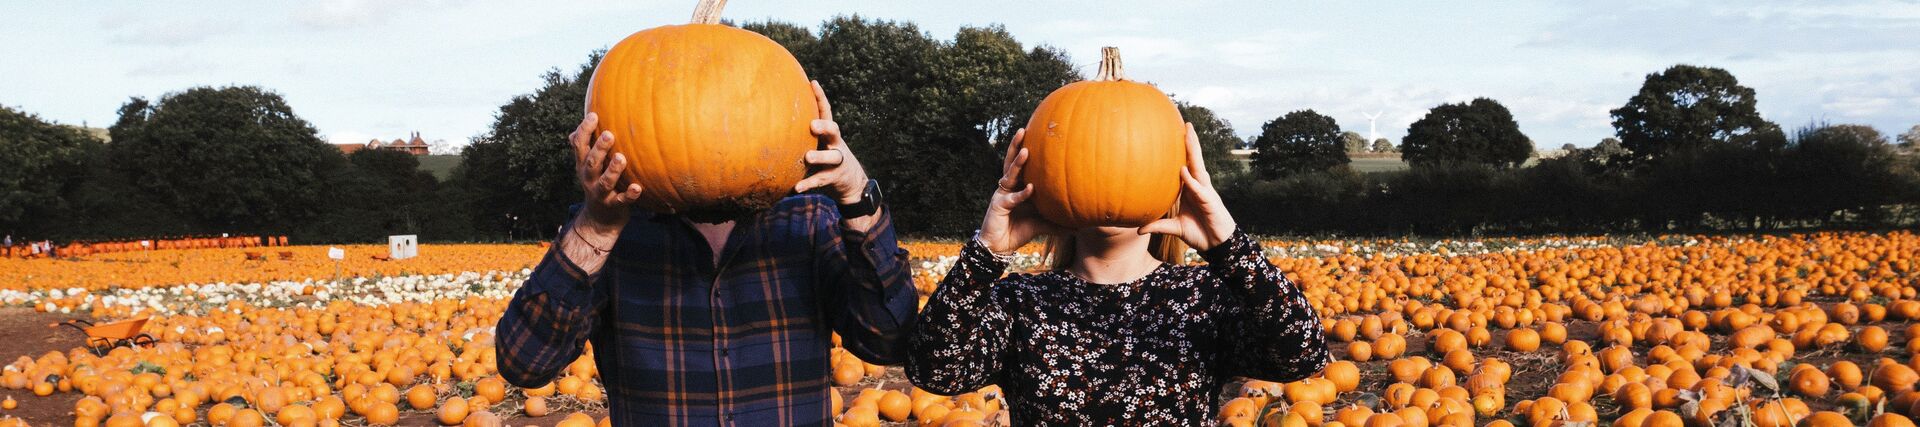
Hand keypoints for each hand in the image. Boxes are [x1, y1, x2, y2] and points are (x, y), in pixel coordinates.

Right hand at [572, 112, 644, 238]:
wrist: (599, 219)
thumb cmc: (597, 182)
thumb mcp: (589, 164)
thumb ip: (589, 143)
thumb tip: (590, 113)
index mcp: (583, 164)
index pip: (579, 145)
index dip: (585, 130)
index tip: (594, 115)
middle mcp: (589, 178)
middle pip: (591, 162)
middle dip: (599, 148)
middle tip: (609, 134)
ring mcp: (600, 192)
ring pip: (605, 181)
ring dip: (613, 170)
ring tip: (622, 158)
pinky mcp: (614, 205)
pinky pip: (622, 200)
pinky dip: (630, 195)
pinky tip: (638, 187)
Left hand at [794, 81, 869, 204]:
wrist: (851, 183)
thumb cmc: (827, 158)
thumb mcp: (820, 143)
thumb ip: (805, 133)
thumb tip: (773, 117)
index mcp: (830, 134)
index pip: (826, 112)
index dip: (820, 97)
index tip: (812, 83)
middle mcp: (836, 145)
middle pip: (834, 131)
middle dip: (824, 127)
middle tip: (812, 125)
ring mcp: (837, 162)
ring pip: (831, 157)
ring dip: (819, 157)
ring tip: (807, 157)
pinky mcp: (834, 178)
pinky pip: (820, 180)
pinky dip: (808, 184)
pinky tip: (796, 187)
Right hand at [978, 128, 1066, 254]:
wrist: (1000, 247)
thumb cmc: (1019, 232)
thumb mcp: (1042, 224)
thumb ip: (1057, 222)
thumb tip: (1079, 226)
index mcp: (1018, 187)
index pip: (1023, 165)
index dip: (1026, 150)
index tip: (1038, 135)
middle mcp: (1009, 187)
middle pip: (1011, 162)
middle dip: (1016, 146)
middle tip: (1024, 130)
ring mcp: (1002, 194)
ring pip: (1009, 174)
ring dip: (1017, 163)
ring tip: (1025, 151)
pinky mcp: (998, 205)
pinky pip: (1012, 198)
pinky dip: (1021, 194)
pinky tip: (1030, 188)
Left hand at [1140, 123, 1235, 250]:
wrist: (1217, 245)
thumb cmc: (1199, 232)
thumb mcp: (1175, 228)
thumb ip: (1159, 225)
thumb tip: (1138, 229)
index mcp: (1191, 188)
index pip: (1186, 165)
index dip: (1181, 151)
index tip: (1173, 135)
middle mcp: (1199, 186)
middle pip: (1194, 160)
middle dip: (1191, 142)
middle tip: (1186, 123)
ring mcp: (1206, 192)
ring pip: (1199, 168)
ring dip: (1193, 152)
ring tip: (1188, 135)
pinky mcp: (1210, 202)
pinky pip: (1199, 189)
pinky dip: (1191, 180)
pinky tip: (1184, 170)